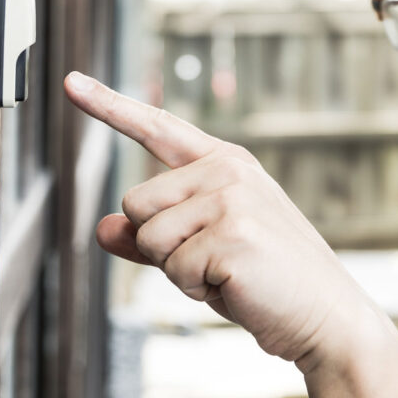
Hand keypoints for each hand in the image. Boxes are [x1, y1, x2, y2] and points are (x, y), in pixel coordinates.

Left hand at [64, 71, 375, 364]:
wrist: (326, 316)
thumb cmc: (265, 281)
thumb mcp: (203, 251)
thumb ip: (151, 238)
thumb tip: (102, 228)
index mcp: (224, 163)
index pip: (158, 127)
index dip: (110, 105)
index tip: (71, 82)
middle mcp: (228, 170)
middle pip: (136, 201)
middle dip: (159, 245)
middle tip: (212, 260)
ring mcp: (233, 199)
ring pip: (149, 237)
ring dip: (177, 270)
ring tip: (226, 273)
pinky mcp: (234, 234)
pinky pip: (173, 269)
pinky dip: (196, 290)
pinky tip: (236, 285)